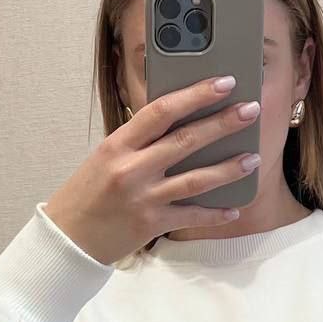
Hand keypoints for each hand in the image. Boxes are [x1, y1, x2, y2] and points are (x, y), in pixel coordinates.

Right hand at [43, 74, 260, 264]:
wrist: (69, 239)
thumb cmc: (87, 194)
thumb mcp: (106, 157)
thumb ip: (138, 141)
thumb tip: (180, 121)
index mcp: (118, 145)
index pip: (162, 110)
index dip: (196, 95)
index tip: (223, 82)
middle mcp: (132, 169)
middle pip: (186, 141)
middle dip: (223, 124)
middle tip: (251, 110)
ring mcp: (144, 198)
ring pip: (196, 179)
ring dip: (228, 168)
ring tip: (253, 158)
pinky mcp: (152, 224)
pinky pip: (191, 217)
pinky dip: (215, 213)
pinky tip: (234, 208)